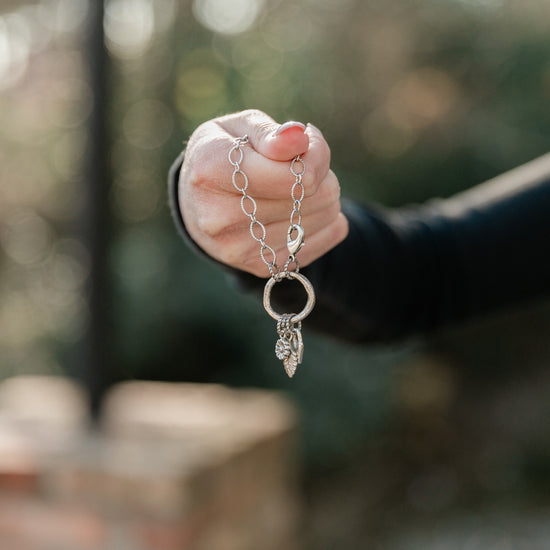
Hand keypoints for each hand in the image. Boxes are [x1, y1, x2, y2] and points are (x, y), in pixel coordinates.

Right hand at [179, 109, 348, 276]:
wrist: (197, 204)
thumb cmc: (226, 156)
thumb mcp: (240, 128)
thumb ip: (271, 133)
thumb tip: (299, 138)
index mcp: (210, 170)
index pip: (291, 175)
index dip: (314, 156)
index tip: (306, 145)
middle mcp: (218, 215)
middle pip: (310, 197)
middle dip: (319, 176)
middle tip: (302, 167)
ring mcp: (237, 248)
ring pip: (320, 220)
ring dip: (322, 200)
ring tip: (299, 190)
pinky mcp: (258, 267)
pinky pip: (319, 244)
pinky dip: (323, 225)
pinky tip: (304, 213)